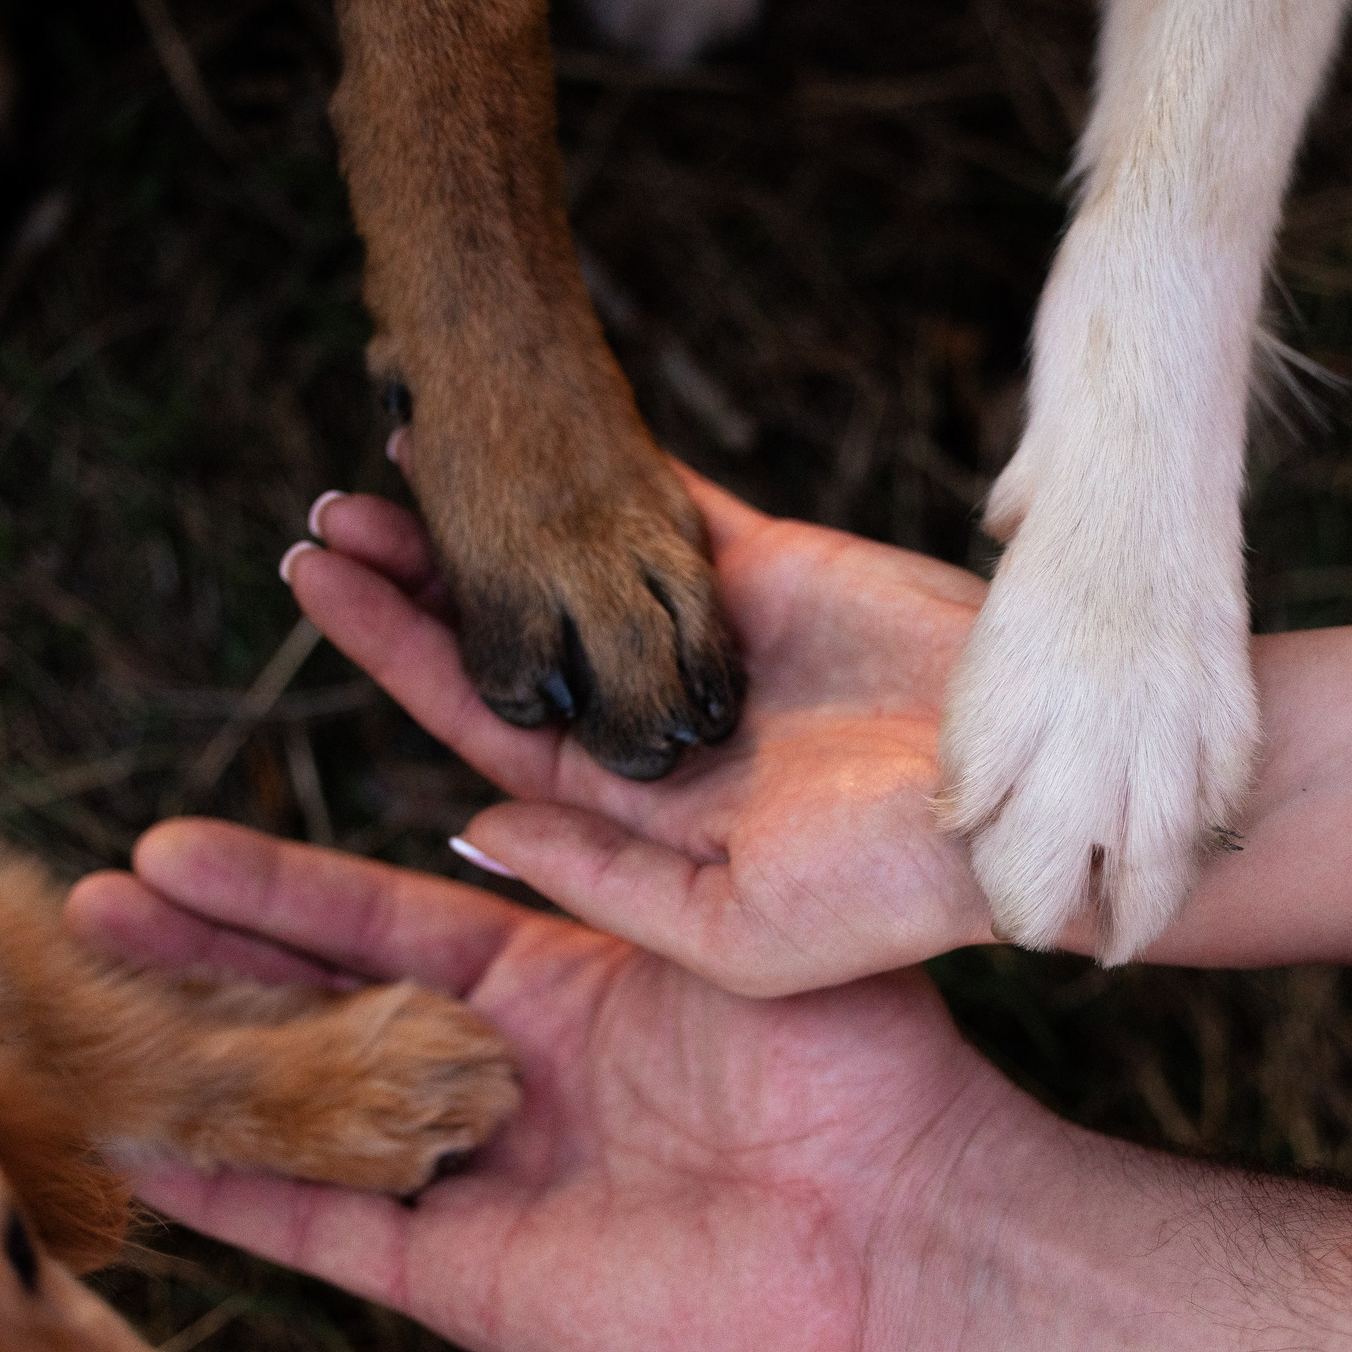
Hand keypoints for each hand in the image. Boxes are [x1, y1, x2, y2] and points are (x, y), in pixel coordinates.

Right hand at [62, 819, 1037, 1351]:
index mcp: (559, 986)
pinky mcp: (468, 1282)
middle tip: (94, 896)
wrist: (908, 1230)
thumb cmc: (858, 1066)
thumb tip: (500, 807)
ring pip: (302, 1110)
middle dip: (206, 953)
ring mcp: (474, 1181)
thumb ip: (610, 874)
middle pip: (317, 1005)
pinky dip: (236, 1195)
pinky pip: (327, 1232)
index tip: (181, 837)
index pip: (380, 919)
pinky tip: (145, 1150)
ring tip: (83, 1002)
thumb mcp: (722, 933)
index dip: (278, 884)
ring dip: (192, 1058)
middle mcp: (500, 1077)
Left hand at [290, 468, 1001, 995]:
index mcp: (634, 802)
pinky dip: (607, 461)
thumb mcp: (733, 931)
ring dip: (497, 506)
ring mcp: (709, 638)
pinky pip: (670, 503)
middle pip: (512, 629)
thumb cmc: (891, 898)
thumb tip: (471, 822)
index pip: (487, 714)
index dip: (400, 648)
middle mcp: (655, 717)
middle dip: (419, 574)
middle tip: (329, 512)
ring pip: (574, 556)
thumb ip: (601, 879)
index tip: (318, 584)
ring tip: (403, 442)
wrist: (1033, 809)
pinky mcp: (772, 572)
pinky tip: (540, 420)